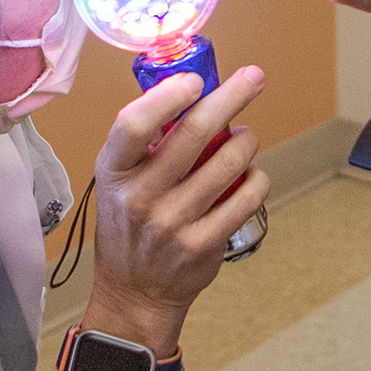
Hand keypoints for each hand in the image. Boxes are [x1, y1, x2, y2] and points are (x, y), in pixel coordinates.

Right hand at [86, 67, 269, 352]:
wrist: (134, 292)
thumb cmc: (129, 224)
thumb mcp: (118, 179)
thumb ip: (145, 142)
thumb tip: (188, 91)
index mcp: (114, 171)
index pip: (133, 124)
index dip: (167, 96)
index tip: (195, 79)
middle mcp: (140, 196)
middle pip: (192, 133)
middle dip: (230, 97)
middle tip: (252, 78)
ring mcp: (173, 223)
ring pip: (229, 162)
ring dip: (246, 141)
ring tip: (244, 138)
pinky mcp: (203, 244)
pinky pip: (246, 197)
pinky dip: (257, 178)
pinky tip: (251, 175)